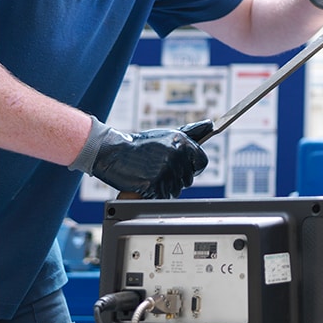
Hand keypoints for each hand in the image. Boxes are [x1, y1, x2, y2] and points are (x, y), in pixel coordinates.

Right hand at [71, 118, 211, 198]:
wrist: (112, 152)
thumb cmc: (140, 145)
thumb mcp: (166, 134)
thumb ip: (190, 132)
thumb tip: (209, 124)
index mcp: (182, 142)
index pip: (202, 162)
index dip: (193, 168)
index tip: (182, 168)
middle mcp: (177, 155)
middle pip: (188, 179)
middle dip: (175, 179)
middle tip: (157, 169)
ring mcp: (166, 170)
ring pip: (175, 190)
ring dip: (164, 187)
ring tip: (149, 174)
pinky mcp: (154, 183)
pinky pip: (162, 197)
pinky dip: (153, 194)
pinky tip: (144, 183)